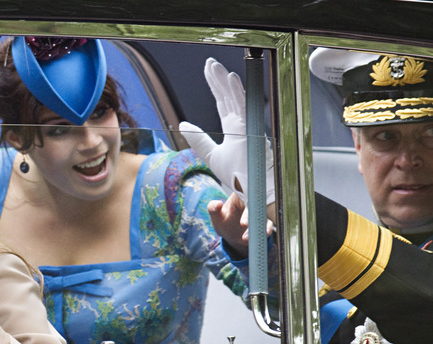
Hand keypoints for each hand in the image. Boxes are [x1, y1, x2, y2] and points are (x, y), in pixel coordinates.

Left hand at [179, 57, 274, 204]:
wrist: (250, 192)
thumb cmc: (237, 176)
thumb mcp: (210, 155)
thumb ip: (198, 139)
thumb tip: (182, 124)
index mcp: (233, 129)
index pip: (222, 102)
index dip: (215, 87)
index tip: (209, 71)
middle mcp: (241, 125)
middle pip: (227, 96)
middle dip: (218, 79)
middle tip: (209, 62)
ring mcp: (247, 126)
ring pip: (234, 98)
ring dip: (224, 80)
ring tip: (214, 66)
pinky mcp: (250, 131)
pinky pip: (244, 107)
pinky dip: (237, 92)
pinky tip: (230, 78)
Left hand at [208, 193, 274, 257]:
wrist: (233, 236)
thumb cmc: (224, 221)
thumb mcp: (216, 216)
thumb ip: (213, 208)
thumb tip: (217, 203)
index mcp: (241, 195)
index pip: (245, 192)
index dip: (245, 196)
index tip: (240, 206)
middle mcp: (253, 201)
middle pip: (256, 204)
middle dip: (250, 214)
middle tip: (243, 224)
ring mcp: (261, 212)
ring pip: (263, 216)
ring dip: (256, 226)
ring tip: (245, 238)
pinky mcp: (266, 223)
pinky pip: (269, 225)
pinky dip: (266, 231)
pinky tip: (259, 237)